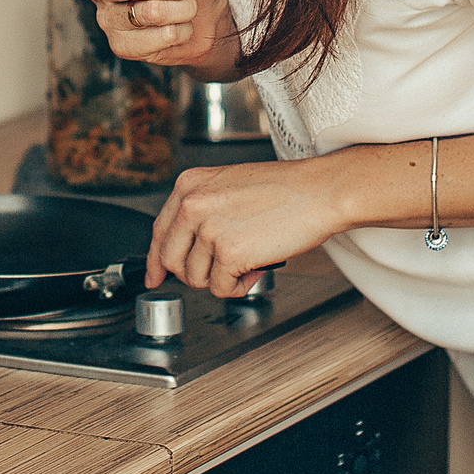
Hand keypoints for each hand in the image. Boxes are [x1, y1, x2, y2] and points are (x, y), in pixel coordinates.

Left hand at [146, 157, 347, 297]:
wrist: (318, 192)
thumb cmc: (284, 190)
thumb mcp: (228, 185)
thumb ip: (201, 211)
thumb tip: (183, 248)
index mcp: (190, 185)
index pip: (159, 231)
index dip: (156, 260)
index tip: (155, 276)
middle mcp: (193, 204)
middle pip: (171, 260)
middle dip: (195, 273)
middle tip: (221, 270)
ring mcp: (209, 229)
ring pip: (196, 278)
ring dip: (222, 278)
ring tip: (247, 259)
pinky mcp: (229, 253)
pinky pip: (221, 288)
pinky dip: (239, 286)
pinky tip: (256, 266)